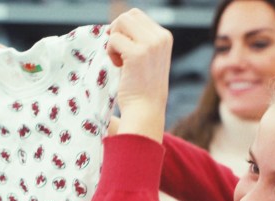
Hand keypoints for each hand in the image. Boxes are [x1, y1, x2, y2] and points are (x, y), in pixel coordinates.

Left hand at [106, 8, 171, 141]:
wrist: (145, 110)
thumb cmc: (142, 87)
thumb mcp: (147, 57)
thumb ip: (138, 39)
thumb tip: (116, 24)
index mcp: (164, 36)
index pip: (137, 16)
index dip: (123, 30)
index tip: (123, 49)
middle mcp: (160, 37)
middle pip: (128, 16)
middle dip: (117, 31)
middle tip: (117, 52)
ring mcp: (150, 44)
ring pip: (121, 23)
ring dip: (113, 40)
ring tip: (119, 59)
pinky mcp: (137, 53)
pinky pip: (113, 39)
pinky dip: (110, 52)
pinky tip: (118, 66)